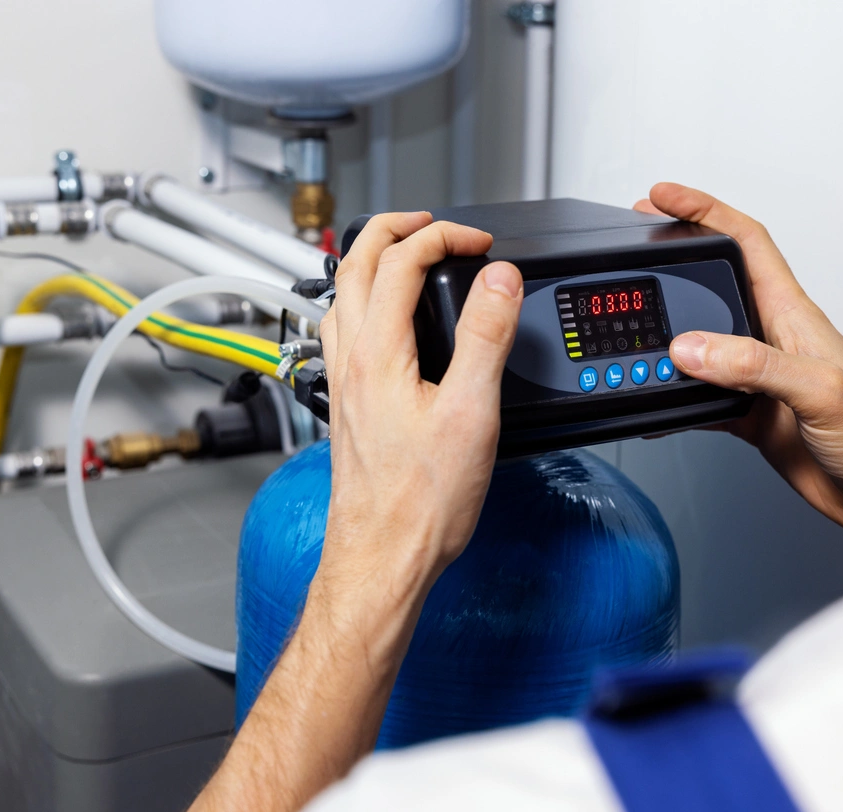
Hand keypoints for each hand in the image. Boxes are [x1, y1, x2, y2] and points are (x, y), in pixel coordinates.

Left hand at [172, 214, 522, 811]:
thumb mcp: (471, 412)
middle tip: (435, 224)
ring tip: (409, 254)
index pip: (400, 260)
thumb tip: (499, 280)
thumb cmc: (420, 502)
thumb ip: (485, 337)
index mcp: (377, 351)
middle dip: (396, 229)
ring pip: (343, 293)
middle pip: (355, 262)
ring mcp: (342, 380)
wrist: (383, 556)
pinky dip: (366, 299)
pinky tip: (386, 319)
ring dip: (374, 259)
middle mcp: (349, 358)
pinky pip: (345, 328)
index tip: (481, 244)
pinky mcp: (347, 402)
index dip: (444, 236)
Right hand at [636, 183, 842, 553]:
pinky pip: (699, 396)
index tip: (663, 197)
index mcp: (795, 316)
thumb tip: (690, 347)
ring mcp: (760, 378)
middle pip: (714, 281)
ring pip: (700, 339)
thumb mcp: (820, 392)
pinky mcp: (752, 415)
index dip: (703, 211)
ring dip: (664, 329)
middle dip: (673, 255)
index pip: (745, 243)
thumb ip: (753, 365)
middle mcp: (774, 338)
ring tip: (630, 323)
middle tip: (635, 240)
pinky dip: (670, 398)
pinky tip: (652, 405)